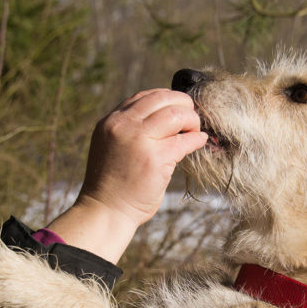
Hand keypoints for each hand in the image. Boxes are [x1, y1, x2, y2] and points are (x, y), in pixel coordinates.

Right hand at [46, 89, 206, 262]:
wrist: (106, 211)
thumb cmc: (112, 185)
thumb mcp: (112, 147)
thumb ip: (130, 131)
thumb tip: (162, 119)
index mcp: (111, 122)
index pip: (144, 97)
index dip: (166, 99)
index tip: (177, 109)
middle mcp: (123, 126)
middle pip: (162, 98)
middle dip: (183, 104)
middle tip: (192, 118)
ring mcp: (139, 141)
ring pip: (176, 114)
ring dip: (192, 120)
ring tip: (195, 130)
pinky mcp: (155, 159)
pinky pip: (184, 140)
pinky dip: (196, 138)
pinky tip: (200, 141)